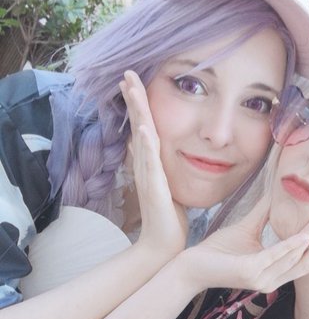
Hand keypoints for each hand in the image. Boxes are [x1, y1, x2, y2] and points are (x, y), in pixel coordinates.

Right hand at [120, 71, 186, 259]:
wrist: (164, 245)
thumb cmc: (170, 218)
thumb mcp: (171, 186)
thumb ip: (168, 168)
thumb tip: (172, 153)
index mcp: (151, 163)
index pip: (145, 127)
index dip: (140, 104)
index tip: (135, 80)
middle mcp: (145, 166)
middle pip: (138, 125)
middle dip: (133, 98)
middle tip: (127, 72)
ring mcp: (148, 176)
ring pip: (141, 138)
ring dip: (137, 113)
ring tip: (131, 88)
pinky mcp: (155, 190)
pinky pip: (150, 165)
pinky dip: (146, 147)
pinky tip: (144, 129)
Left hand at [179, 196, 308, 294]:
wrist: (190, 265)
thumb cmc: (217, 250)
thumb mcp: (247, 228)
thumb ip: (265, 214)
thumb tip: (279, 191)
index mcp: (274, 270)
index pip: (308, 262)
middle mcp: (272, 278)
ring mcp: (262, 278)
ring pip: (296, 260)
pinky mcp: (250, 273)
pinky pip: (275, 257)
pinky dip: (291, 246)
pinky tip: (304, 236)